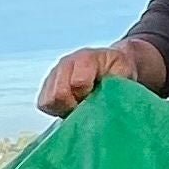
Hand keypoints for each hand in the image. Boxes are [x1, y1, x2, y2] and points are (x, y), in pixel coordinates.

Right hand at [37, 40, 162, 117]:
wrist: (109, 63)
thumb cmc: (117, 69)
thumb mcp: (125, 71)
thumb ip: (118, 81)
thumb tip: (110, 99)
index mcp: (85, 58)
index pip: (77, 83)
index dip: (87, 97)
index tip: (96, 100)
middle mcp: (65, 64)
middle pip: (58, 95)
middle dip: (73, 105)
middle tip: (87, 106)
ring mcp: (53, 75)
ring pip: (47, 101)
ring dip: (63, 108)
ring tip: (79, 106)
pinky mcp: (46, 87)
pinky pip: (43, 104)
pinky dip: (56, 109)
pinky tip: (70, 106)